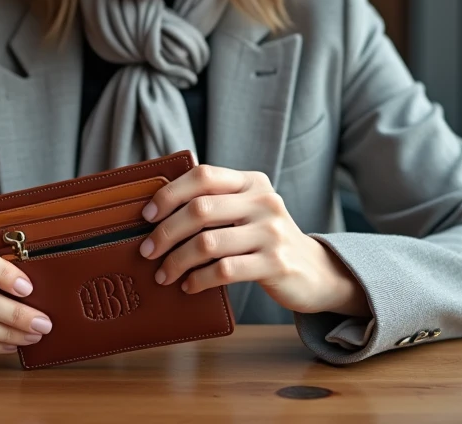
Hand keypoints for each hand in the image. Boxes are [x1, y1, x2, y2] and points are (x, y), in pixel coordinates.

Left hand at [138, 165, 369, 316]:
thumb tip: (157, 212)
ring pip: (208, 243)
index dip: (169, 193)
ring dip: (176, 261)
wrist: (315, 272)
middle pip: (199, 210)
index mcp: (252, 182)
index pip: (204, 176)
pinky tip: (189, 286)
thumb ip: (216, 204)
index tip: (147, 215)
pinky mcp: (275, 264)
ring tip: (163, 274)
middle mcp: (263, 201)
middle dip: (165, 232)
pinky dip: (198, 279)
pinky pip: (224, 270)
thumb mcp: (248, 212)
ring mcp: (272, 232)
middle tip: (147, 251)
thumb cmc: (265, 241)